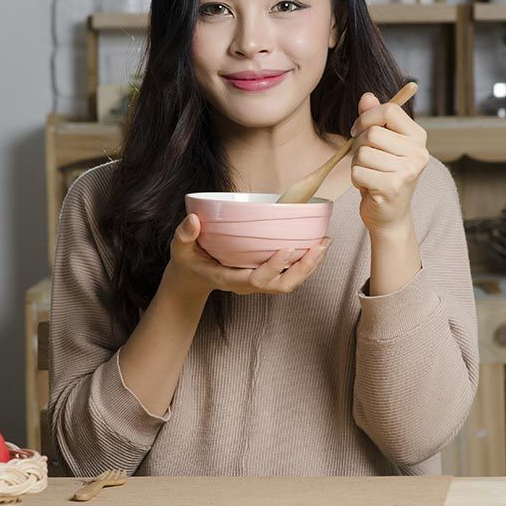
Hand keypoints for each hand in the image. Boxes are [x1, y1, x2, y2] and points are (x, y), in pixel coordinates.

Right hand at [163, 214, 331, 298]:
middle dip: (303, 269)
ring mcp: (257, 283)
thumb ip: (185, 235)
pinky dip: (306, 263)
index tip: (288, 249)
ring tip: (325, 243)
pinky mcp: (265, 276)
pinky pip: (289, 276)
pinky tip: (317, 245)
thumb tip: (194, 220)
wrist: (192, 278)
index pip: (255, 280)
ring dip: (310, 266)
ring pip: (289, 283)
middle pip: (281, 285)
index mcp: (228, 279)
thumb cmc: (188, 260)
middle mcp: (247, 285)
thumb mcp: (180, 248)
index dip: (273, 268)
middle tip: (319, 246)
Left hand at [349, 92, 428, 233]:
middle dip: (359, 146)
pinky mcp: (393, 187)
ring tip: (370, 175)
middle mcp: (418, 153)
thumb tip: (367, 96)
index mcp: (418, 137)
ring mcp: (408, 171)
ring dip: (357, 165)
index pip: (389, 110)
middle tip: (367, 161)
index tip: (359, 130)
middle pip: (372, 133)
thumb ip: (374, 119)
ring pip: (363, 153)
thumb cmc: (384, 175)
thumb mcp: (381, 145)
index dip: (367, 117)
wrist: (390, 215)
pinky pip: (358, 172)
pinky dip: (356, 180)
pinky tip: (369, 187)